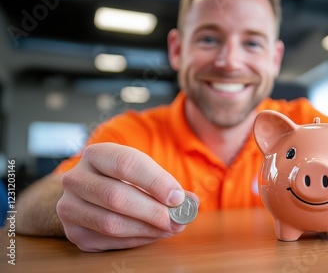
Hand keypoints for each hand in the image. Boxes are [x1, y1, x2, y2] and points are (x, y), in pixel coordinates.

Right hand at [56, 142, 198, 251]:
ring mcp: (69, 207)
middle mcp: (75, 179)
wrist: (90, 193)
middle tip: (177, 220)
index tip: (177, 197)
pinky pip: (108, 241)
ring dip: (146, 229)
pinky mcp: (73, 232)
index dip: (154, 181)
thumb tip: (190, 202)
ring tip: (169, 228)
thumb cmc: (124, 180)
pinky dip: (136, 240)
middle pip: (116, 197)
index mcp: (96, 154)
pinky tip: (152, 234)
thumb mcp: (144, 173)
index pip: (125, 164)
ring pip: (111, 223)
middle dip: (152, 211)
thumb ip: (167, 185)